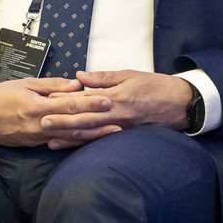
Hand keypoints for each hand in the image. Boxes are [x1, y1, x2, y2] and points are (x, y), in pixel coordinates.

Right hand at [0, 77, 99, 148]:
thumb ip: (51, 85)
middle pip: (74, 126)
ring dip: (90, 136)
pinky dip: (74, 141)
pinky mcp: (34, 145)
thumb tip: (74, 84)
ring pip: (69, 138)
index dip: (89, 104)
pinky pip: (58, 142)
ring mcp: (37, 138)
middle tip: (119, 123)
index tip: (107, 101)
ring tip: (109, 133)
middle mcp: (39, 126)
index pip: (69, 106)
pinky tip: (88, 140)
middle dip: (97, 125)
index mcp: (36, 108)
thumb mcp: (25, 84)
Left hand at [35, 70, 191, 141]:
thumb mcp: (130, 75)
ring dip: (69, 138)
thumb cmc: (157, 87)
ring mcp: (120, 129)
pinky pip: (101, 142)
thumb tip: (80, 77)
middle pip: (84, 120)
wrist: (181, 104)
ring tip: (49, 139)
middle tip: (41, 122)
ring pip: (90, 135)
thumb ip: (104, 78)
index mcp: (116, 98)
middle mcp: (116, 116)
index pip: (85, 99)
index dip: (65, 101)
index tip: (46, 99)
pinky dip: (85, 145)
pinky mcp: (124, 137)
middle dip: (61, 122)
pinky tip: (72, 146)